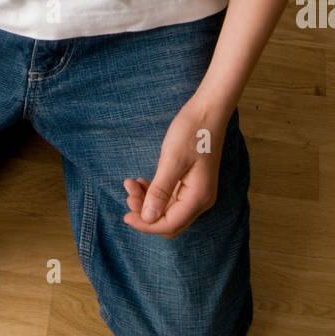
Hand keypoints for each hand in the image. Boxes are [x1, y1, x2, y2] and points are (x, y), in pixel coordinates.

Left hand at [123, 98, 231, 239]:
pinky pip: (170, 198)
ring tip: (131, 183)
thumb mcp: (172, 160)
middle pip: (169, 221)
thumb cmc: (192, 131)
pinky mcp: (191, 183)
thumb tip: (148, 218)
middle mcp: (200, 200)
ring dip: (147, 201)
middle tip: (128, 192)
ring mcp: (197, 192)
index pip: (169, 225)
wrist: (208, 110)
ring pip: (167, 210)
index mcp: (198, 198)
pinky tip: (142, 181)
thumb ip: (160, 191)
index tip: (125, 214)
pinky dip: (154, 193)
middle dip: (145, 212)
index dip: (146, 224)